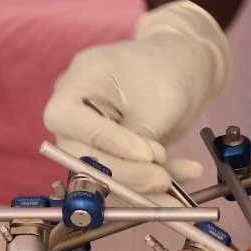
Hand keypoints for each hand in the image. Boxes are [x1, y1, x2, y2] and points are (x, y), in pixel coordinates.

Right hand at [43, 0, 230, 191]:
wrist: (183, 66)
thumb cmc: (169, 70)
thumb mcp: (159, 103)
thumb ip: (141, 139)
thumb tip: (136, 179)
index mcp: (78, 80)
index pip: (66, 117)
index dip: (104, 141)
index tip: (147, 154)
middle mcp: (74, 109)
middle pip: (80, 153)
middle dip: (125, 173)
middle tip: (163, 179)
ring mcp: (87, 133)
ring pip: (102, 173)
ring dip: (142, 185)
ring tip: (178, 185)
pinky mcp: (106, 152)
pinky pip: (122, 175)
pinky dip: (151, 181)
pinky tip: (183, 174)